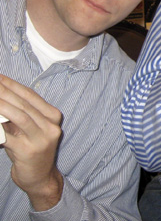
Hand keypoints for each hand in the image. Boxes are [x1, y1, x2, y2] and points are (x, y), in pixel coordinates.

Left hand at [0, 75, 63, 210]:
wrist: (40, 178)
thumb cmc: (32, 150)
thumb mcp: (31, 130)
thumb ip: (21, 115)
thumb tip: (2, 98)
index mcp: (53, 116)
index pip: (30, 95)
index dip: (13, 85)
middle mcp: (51, 126)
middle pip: (24, 104)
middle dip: (4, 92)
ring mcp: (41, 138)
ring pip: (19, 116)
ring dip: (2, 104)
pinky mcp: (28, 151)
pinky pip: (8, 135)